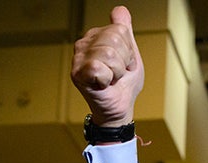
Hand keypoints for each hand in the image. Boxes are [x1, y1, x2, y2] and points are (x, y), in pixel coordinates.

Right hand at [71, 6, 142, 127]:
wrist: (119, 108)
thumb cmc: (124, 84)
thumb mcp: (130, 54)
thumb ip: (125, 31)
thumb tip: (119, 10)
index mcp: (96, 36)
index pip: (120, 30)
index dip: (128, 50)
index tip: (123, 63)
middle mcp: (84, 43)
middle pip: (114, 39)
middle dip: (123, 61)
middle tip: (117, 73)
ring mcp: (78, 57)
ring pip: (108, 53)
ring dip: (116, 71)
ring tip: (111, 78)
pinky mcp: (77, 73)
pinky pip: (99, 67)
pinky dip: (107, 79)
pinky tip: (103, 84)